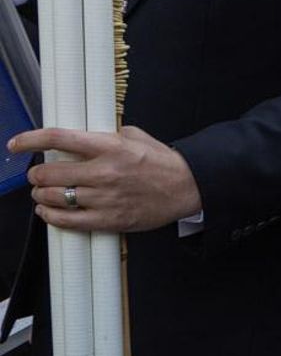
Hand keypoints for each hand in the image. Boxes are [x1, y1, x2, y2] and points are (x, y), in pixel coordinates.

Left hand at [13, 126, 201, 231]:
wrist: (188, 188)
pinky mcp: (108, 219)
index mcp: (110, 147)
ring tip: (42, 193)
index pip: (59, 139)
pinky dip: (50, 216)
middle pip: (48, 173)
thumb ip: (106, 135)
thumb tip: (81, 137)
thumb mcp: (137, 137)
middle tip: (37, 175)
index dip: (30, 140)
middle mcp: (104, 172)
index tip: (16, 144)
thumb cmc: (163, 163)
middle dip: (36, 175)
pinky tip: (48, 211)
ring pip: (52, 198)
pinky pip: (66, 220)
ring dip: (40, 195)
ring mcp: (105, 198)